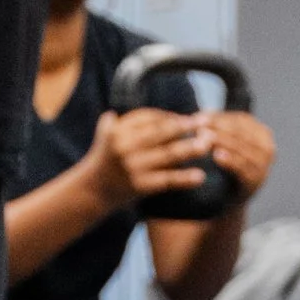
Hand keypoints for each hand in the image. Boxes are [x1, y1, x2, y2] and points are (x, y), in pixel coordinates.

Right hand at [85, 105, 215, 213]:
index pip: (150, 117)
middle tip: (206, 123)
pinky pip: (167, 180)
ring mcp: (132, 166)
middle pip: (161, 133)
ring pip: (168, 155)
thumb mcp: (106, 134)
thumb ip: (124, 120)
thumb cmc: (104, 160)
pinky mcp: (139, 186)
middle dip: (186, 127)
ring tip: (209, 145)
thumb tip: (149, 109)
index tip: (189, 118)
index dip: (171, 117)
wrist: (91, 191)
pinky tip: (201, 177)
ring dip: (191, 149)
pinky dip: (184, 178)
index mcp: (118, 130)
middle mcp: (123, 146)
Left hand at [202, 109, 275, 203]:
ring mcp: (264, 166)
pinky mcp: (256, 182)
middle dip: (218, 127)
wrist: (227, 201)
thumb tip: (196, 116)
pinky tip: (217, 156)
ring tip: (203, 137)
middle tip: (197, 124)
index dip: (218, 117)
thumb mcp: (225, 143)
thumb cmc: (223, 166)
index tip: (197, 115)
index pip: (239, 120)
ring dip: (222, 141)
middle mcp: (268, 147)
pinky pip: (243, 168)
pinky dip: (231, 161)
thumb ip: (217, 129)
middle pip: (240, 133)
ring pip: (241, 148)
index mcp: (262, 133)